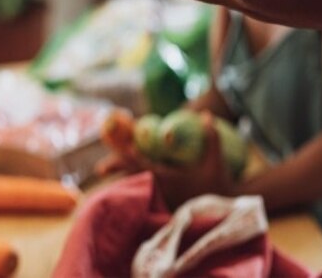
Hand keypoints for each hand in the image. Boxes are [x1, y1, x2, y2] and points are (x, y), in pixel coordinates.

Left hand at [96, 112, 231, 209]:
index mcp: (171, 177)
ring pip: (137, 186)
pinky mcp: (164, 202)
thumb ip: (211, 137)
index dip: (133, 157)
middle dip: (118, 169)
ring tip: (105, 173)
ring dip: (122, 179)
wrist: (222, 208)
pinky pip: (144, 194)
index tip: (123, 148)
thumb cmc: (219, 183)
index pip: (146, 165)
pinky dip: (133, 187)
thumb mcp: (216, 159)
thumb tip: (206, 114)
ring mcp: (162, 196)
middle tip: (99, 168)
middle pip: (135, 176)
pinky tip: (124, 185)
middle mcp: (163, 188)